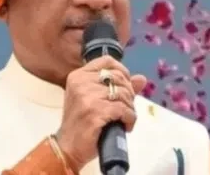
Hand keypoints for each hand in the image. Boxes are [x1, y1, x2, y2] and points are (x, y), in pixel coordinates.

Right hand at [54, 56, 147, 170]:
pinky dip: (129, 118)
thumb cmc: (82, 123)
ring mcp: (87, 97)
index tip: (126, 85)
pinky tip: (126, 125)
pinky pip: (123, 109)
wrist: (68, 148)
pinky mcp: (94, 112)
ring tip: (125, 118)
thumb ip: (119, 87)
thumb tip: (141, 79)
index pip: (107, 61)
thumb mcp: (96, 100)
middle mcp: (81, 83)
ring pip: (123, 94)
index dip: (122, 71)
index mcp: (79, 76)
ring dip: (130, 108)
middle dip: (129, 93)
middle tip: (126, 107)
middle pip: (119, 78)